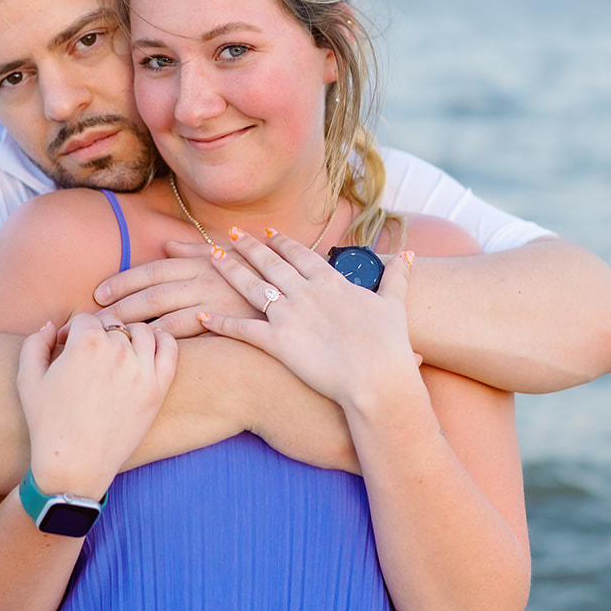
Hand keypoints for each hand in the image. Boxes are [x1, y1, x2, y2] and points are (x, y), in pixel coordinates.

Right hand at [18, 313, 177, 498]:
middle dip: (98, 334)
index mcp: (87, 343)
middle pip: (113, 325)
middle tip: (90, 355)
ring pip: (142, 332)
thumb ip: (36, 342)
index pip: (85, 319)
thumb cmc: (48, 422)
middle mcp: (118, 350)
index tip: (67, 348)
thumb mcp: (28, 378)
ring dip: (128, 336)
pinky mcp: (158, 388)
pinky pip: (170, 349)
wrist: (76, 463)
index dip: (72, 332)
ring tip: (117, 353)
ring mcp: (142, 368)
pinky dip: (162, 340)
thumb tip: (52, 325)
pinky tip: (149, 348)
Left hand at [93, 241, 257, 336]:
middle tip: (93, 320)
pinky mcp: (231, 324)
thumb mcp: (231, 257)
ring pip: (166, 315)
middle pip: (152, 292)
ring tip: (111, 339)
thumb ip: (195, 252)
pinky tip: (147, 351)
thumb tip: (166, 247)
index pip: (153, 270)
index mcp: (202, 262)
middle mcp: (206, 279)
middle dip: (120, 306)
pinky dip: (167, 341)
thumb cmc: (263, 277)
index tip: (99, 293)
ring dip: (135, 327)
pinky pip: (192, 333)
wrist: (303, 300)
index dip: (124, 281)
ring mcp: (218, 302)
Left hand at [198, 230, 421, 413]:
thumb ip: (397, 277)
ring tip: (211, 257)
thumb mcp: (393, 304)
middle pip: (270, 264)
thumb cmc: (389, 344)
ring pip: (251, 287)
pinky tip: (201, 315)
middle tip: (231, 234)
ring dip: (230, 271)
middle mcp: (305, 292)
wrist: (377, 378)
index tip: (269, 232)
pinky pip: (242, 330)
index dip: (283, 243)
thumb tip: (410, 255)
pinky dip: (220, 322)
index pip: (300, 255)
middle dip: (250, 248)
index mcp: (330, 282)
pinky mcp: (277, 342)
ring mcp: (289, 316)